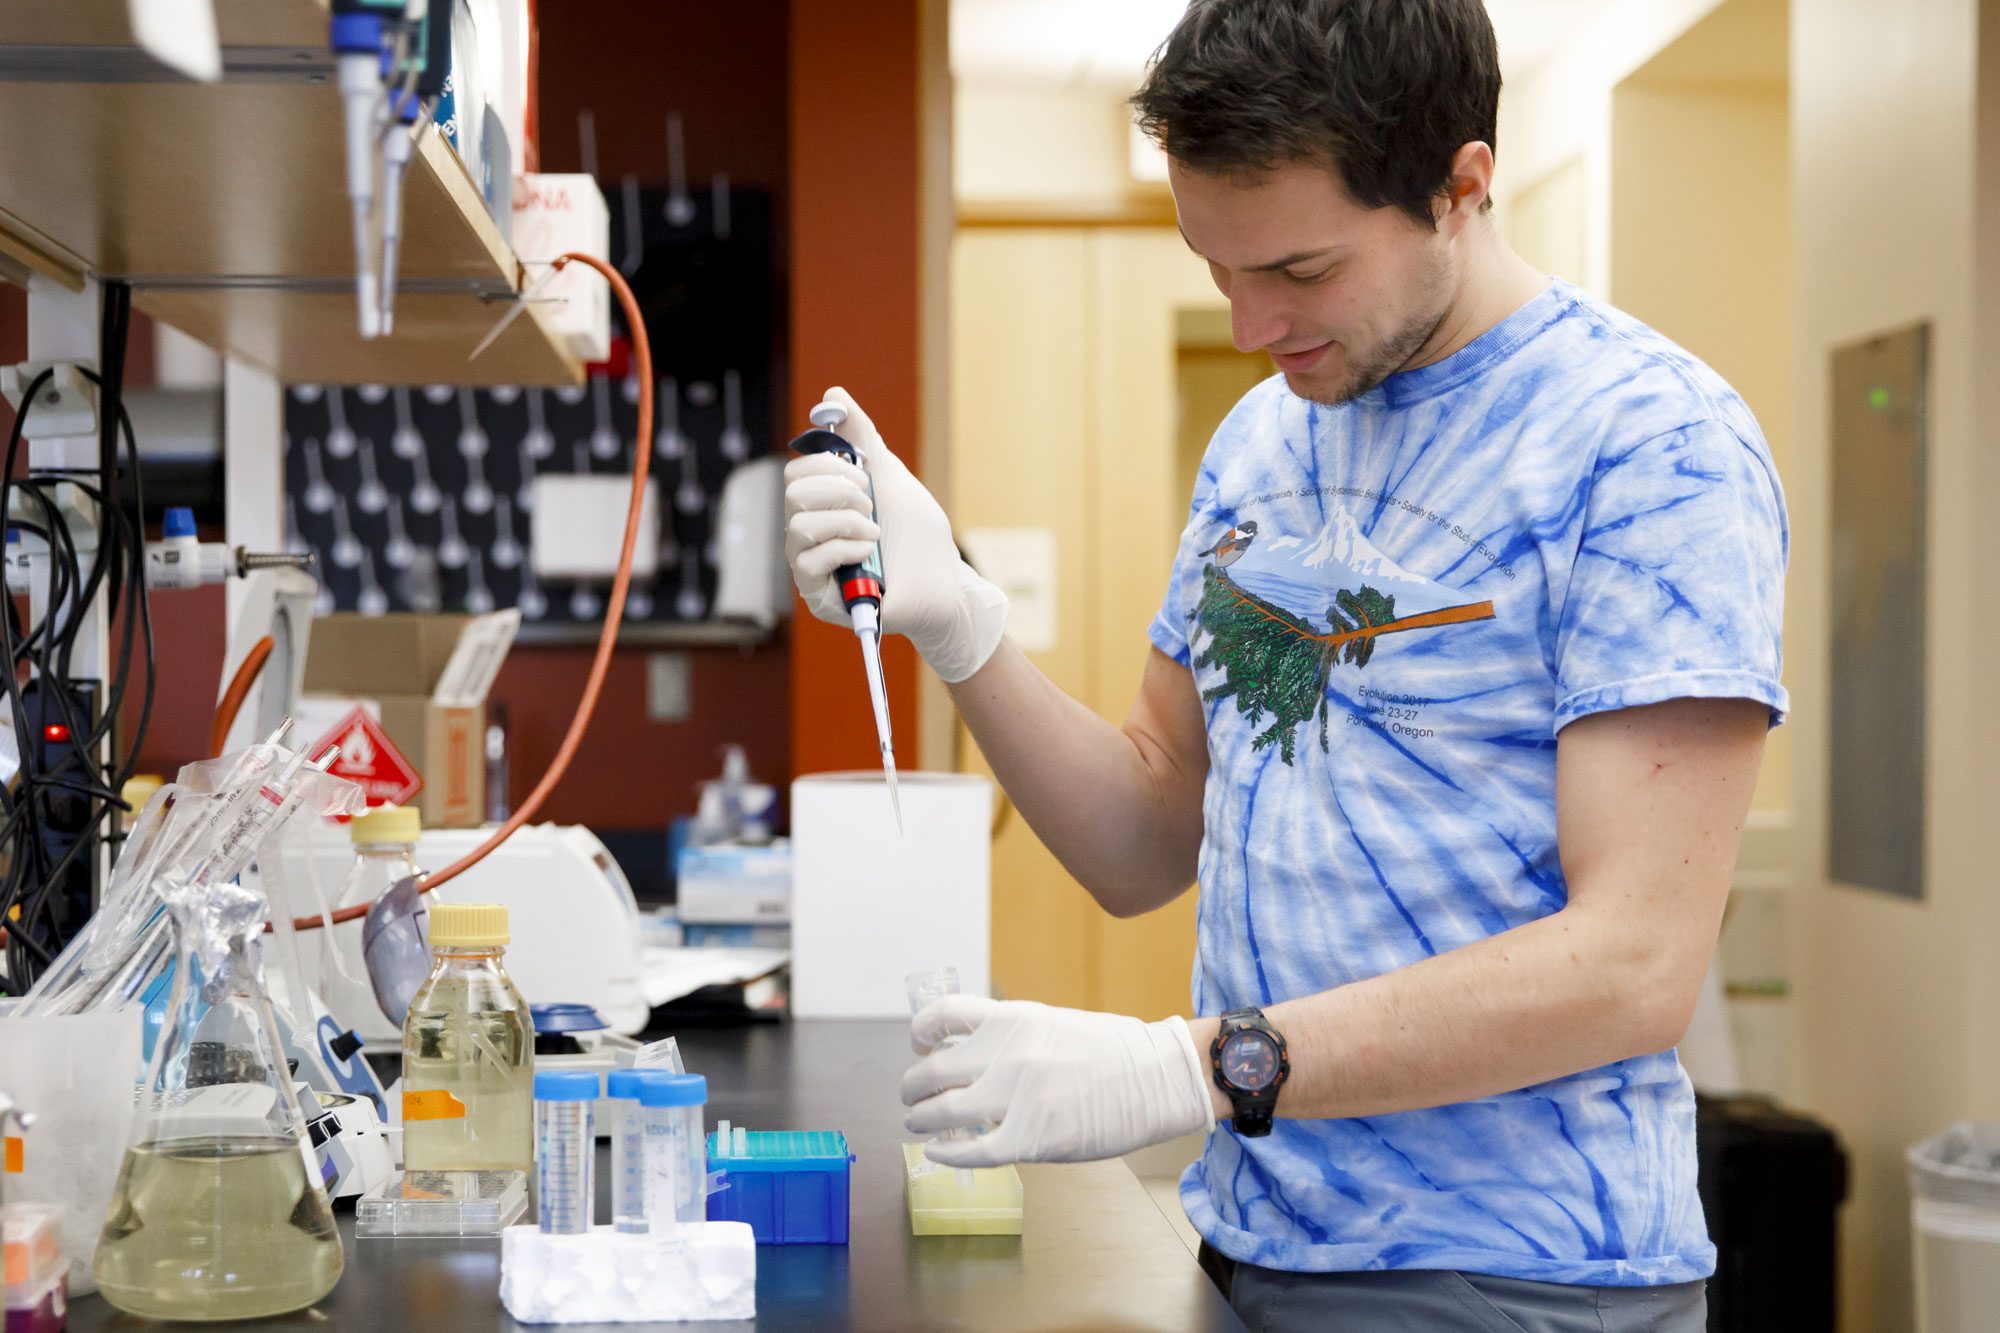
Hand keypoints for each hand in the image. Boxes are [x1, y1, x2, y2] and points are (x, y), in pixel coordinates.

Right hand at [784, 387, 1008, 683]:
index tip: (866, 477)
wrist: (945, 585)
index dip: (830, 466)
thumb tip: (834, 393)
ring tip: (875, 533)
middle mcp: (811, 533)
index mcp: (824, 504)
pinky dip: (844, 549)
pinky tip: (869, 554)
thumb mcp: (891, 476)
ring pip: (796, 524)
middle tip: (871, 506)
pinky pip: (807, 561)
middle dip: (840, 491)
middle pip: (791, 492)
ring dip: (846, 521)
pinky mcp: (818, 595)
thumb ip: (862, 438)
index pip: (797, 471)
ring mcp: (811, 565)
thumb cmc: (919, 536)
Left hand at [900, 995, 1215, 1166]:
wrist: (1160, 1078)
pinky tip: (937, 1150)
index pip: (941, 1016)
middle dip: (913, 1087)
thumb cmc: (1113, 1051)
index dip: (919, 1033)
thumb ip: (1010, 1037)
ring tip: (918, 1122)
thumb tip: (969, 1055)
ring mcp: (1018, 1097)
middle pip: (931, 1070)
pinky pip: (970, 1150)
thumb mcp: (1053, 1022)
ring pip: (942, 1111)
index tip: (918, 1046)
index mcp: (1013, 1018)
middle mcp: (1008, 1053)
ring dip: (921, 1118)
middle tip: (912, 1096)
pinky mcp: (1031, 1138)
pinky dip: (945, 1152)